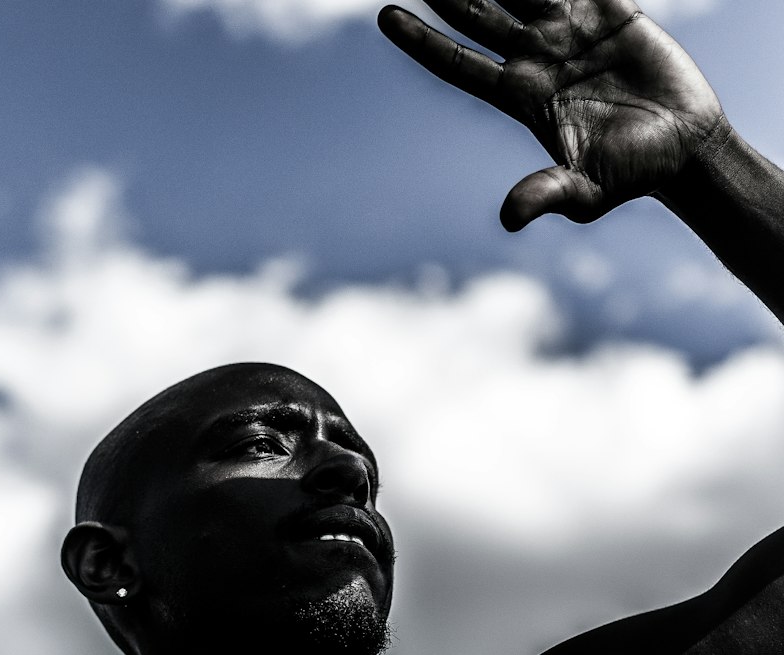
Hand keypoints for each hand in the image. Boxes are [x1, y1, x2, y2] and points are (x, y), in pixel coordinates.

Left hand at [378, 0, 724, 229]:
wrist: (685, 148)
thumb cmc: (632, 176)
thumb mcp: (586, 191)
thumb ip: (547, 194)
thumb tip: (509, 217)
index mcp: (522, 97)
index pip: (459, 65)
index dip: (422, 42)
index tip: (385, 17)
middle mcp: (537, 59)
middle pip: (478, 15)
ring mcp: (571, 32)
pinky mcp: (611, 9)